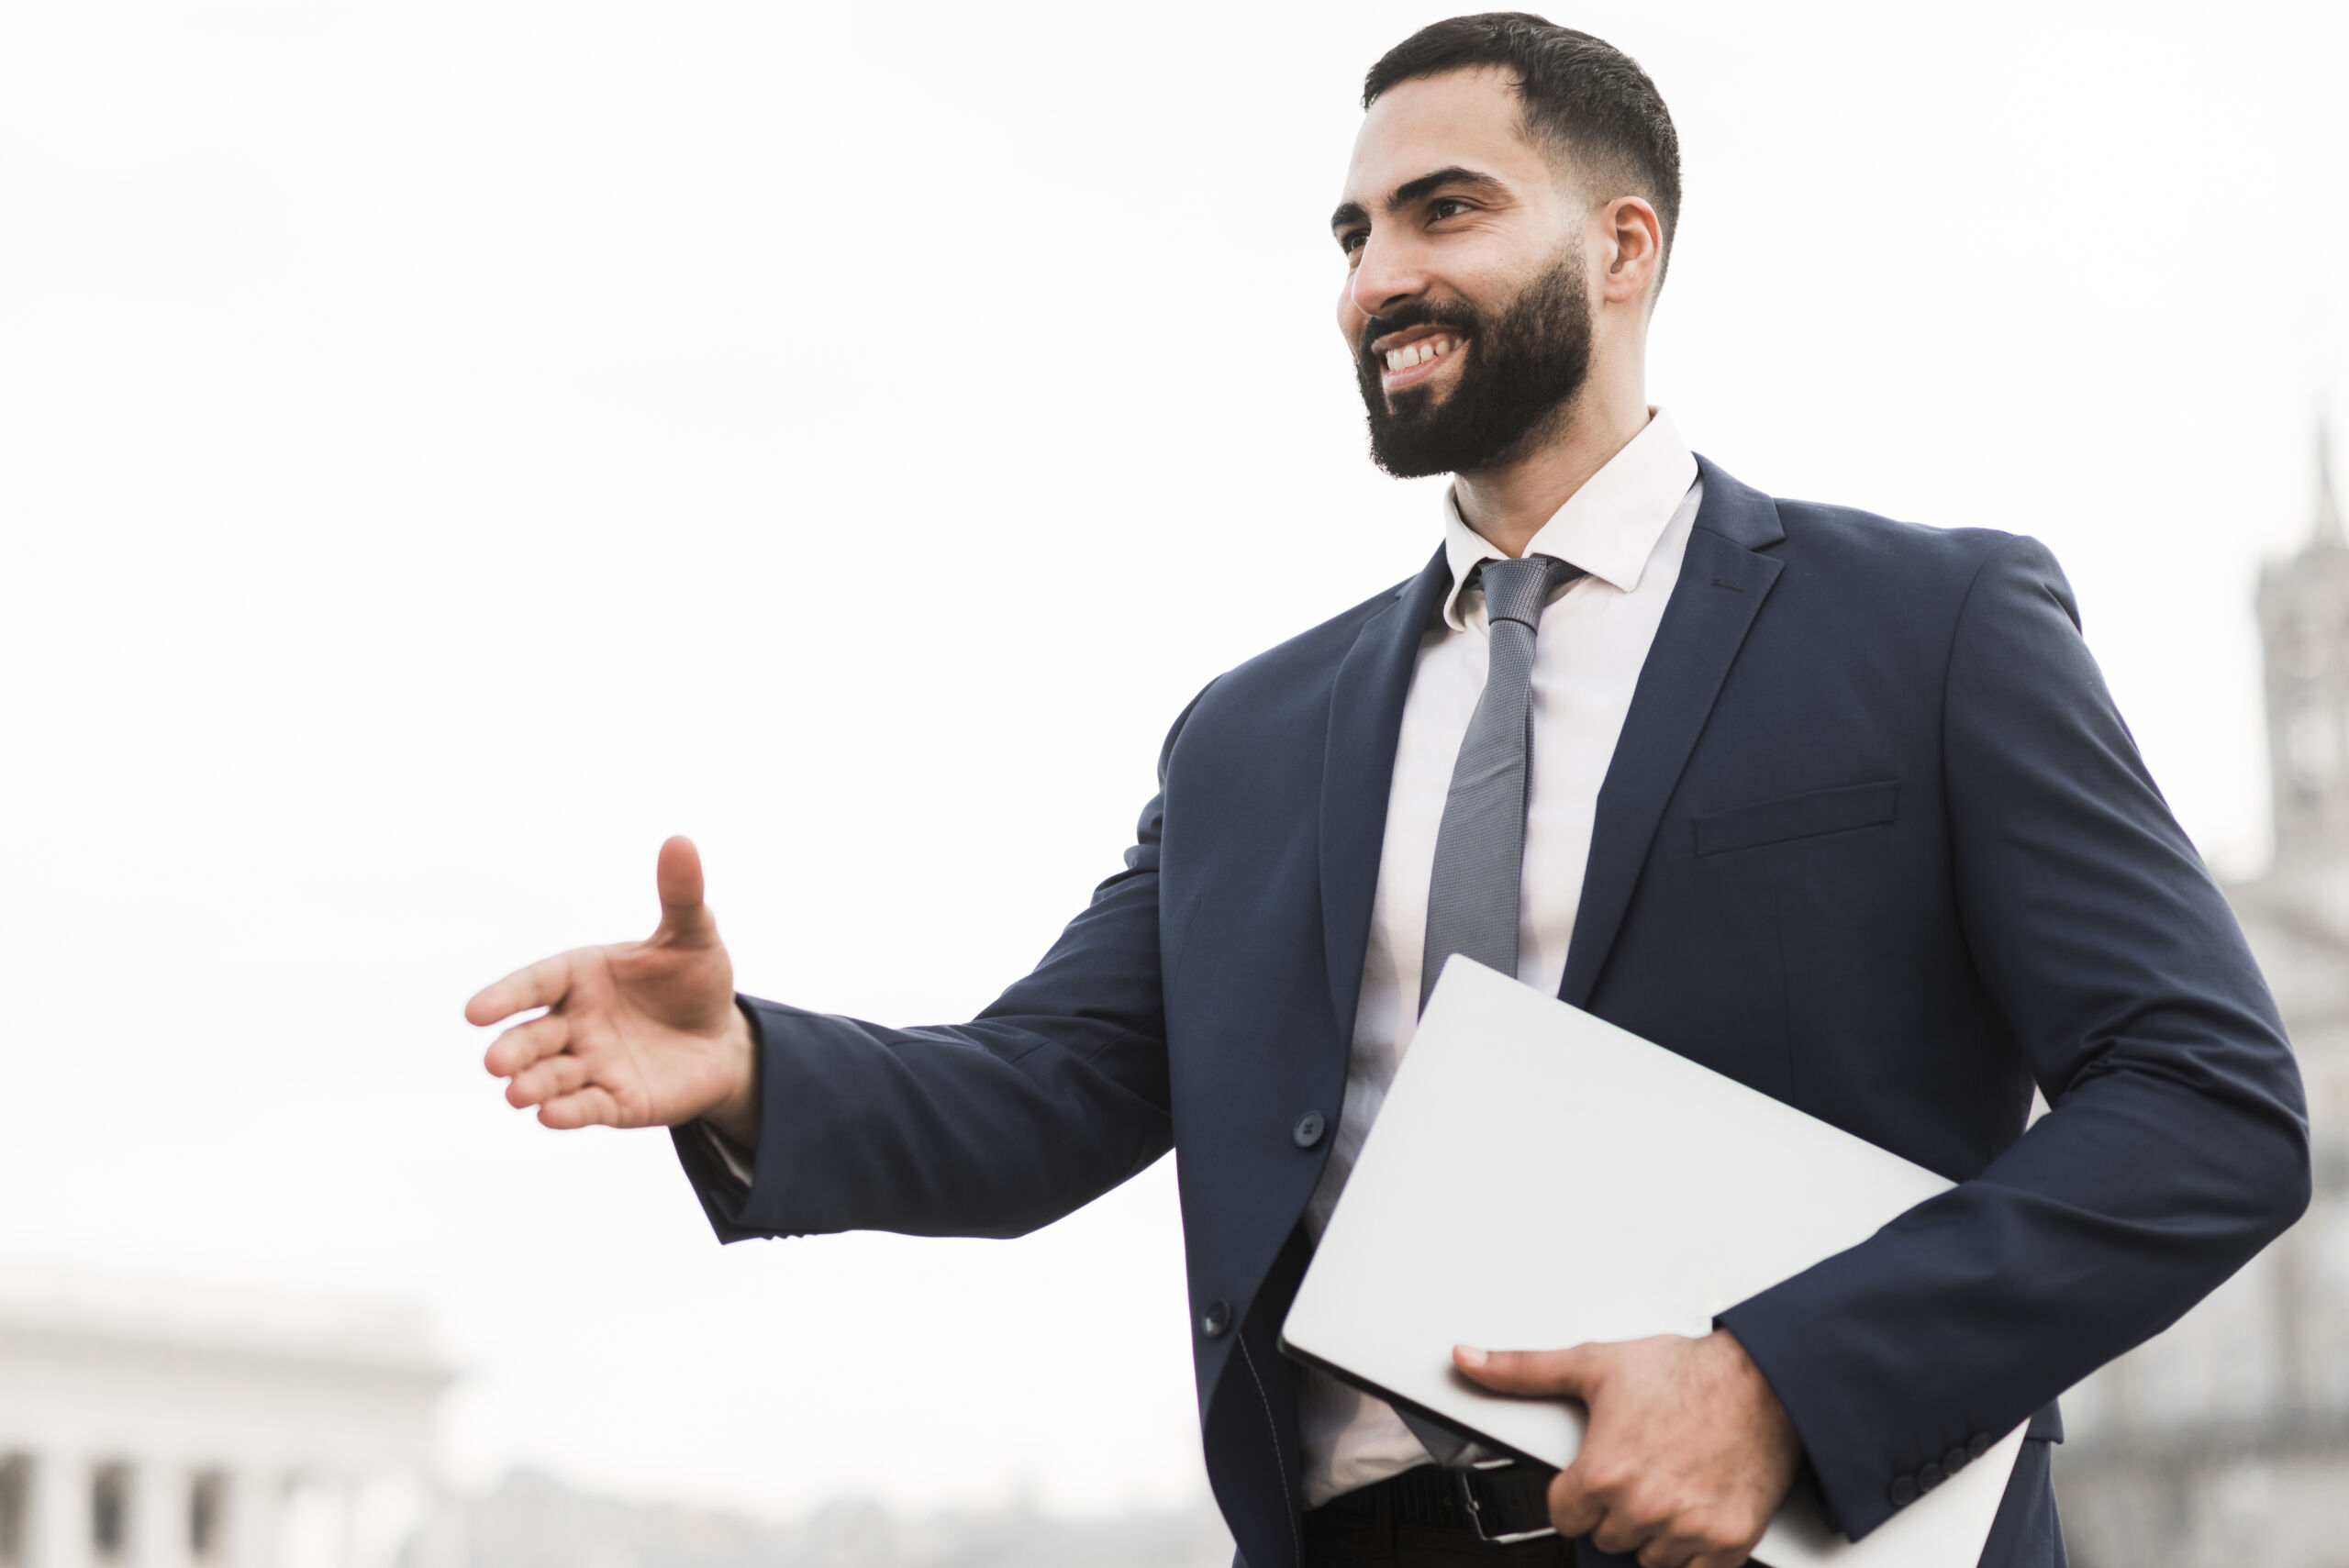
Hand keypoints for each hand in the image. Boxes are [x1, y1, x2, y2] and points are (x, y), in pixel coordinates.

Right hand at [467, 835, 759, 1141]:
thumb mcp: (693, 937)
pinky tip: (550, 1117)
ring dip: (533, 1085)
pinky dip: (568, 1112)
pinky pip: (586, 1107)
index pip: (536, 983)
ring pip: (552, 1076)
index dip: (507, 996)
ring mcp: (590, 1064)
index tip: (475, 1012)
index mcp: (580, 976)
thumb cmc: (694, 981)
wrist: (722, 1038)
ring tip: (517, 1094)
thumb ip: (680, 896)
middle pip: (535, 1036)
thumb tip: (680, 840)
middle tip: (494, 1061)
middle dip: (514, 1049)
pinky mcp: (614, 1102)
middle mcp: (574, 1022)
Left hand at [1454, 1330, 1799, 1567]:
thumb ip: (1523, 1370)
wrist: (1762, 1381)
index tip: (1594, 1476)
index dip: (1576, 1493)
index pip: (1563, 1516)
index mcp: (1603, 1474)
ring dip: (1652, 1532)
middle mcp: (1642, 1509)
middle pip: (1605, 1537)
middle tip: (1638, 1470)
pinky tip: (1695, 1512)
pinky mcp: (1729, 1543)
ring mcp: (1686, 1531)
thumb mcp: (1594, 1364)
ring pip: (1647, 1558)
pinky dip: (1693, 1552)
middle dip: (1615, 1510)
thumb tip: (1467, 1360)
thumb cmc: (1684, 1373)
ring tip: (1668, 1486)